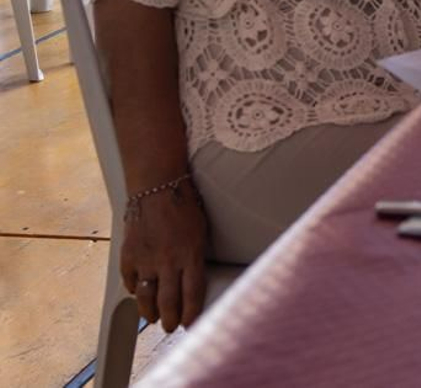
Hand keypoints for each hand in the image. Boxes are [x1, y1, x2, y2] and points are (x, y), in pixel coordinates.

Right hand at [120, 179, 208, 330]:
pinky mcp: (128, 255)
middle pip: (168, 301)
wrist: (157, 185)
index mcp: (190, 254)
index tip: (190, 324)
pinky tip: (138, 293)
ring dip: (150, 312)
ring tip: (155, 318)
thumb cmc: (184, 204)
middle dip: (170, 319)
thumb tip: (194, 279)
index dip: (191, 314)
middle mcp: (168, 261)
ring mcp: (146, 259)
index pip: (192, 294)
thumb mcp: (200, 231)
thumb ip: (196, 256)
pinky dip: (134, 289)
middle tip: (171, 328)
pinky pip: (130, 280)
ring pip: (146, 297)